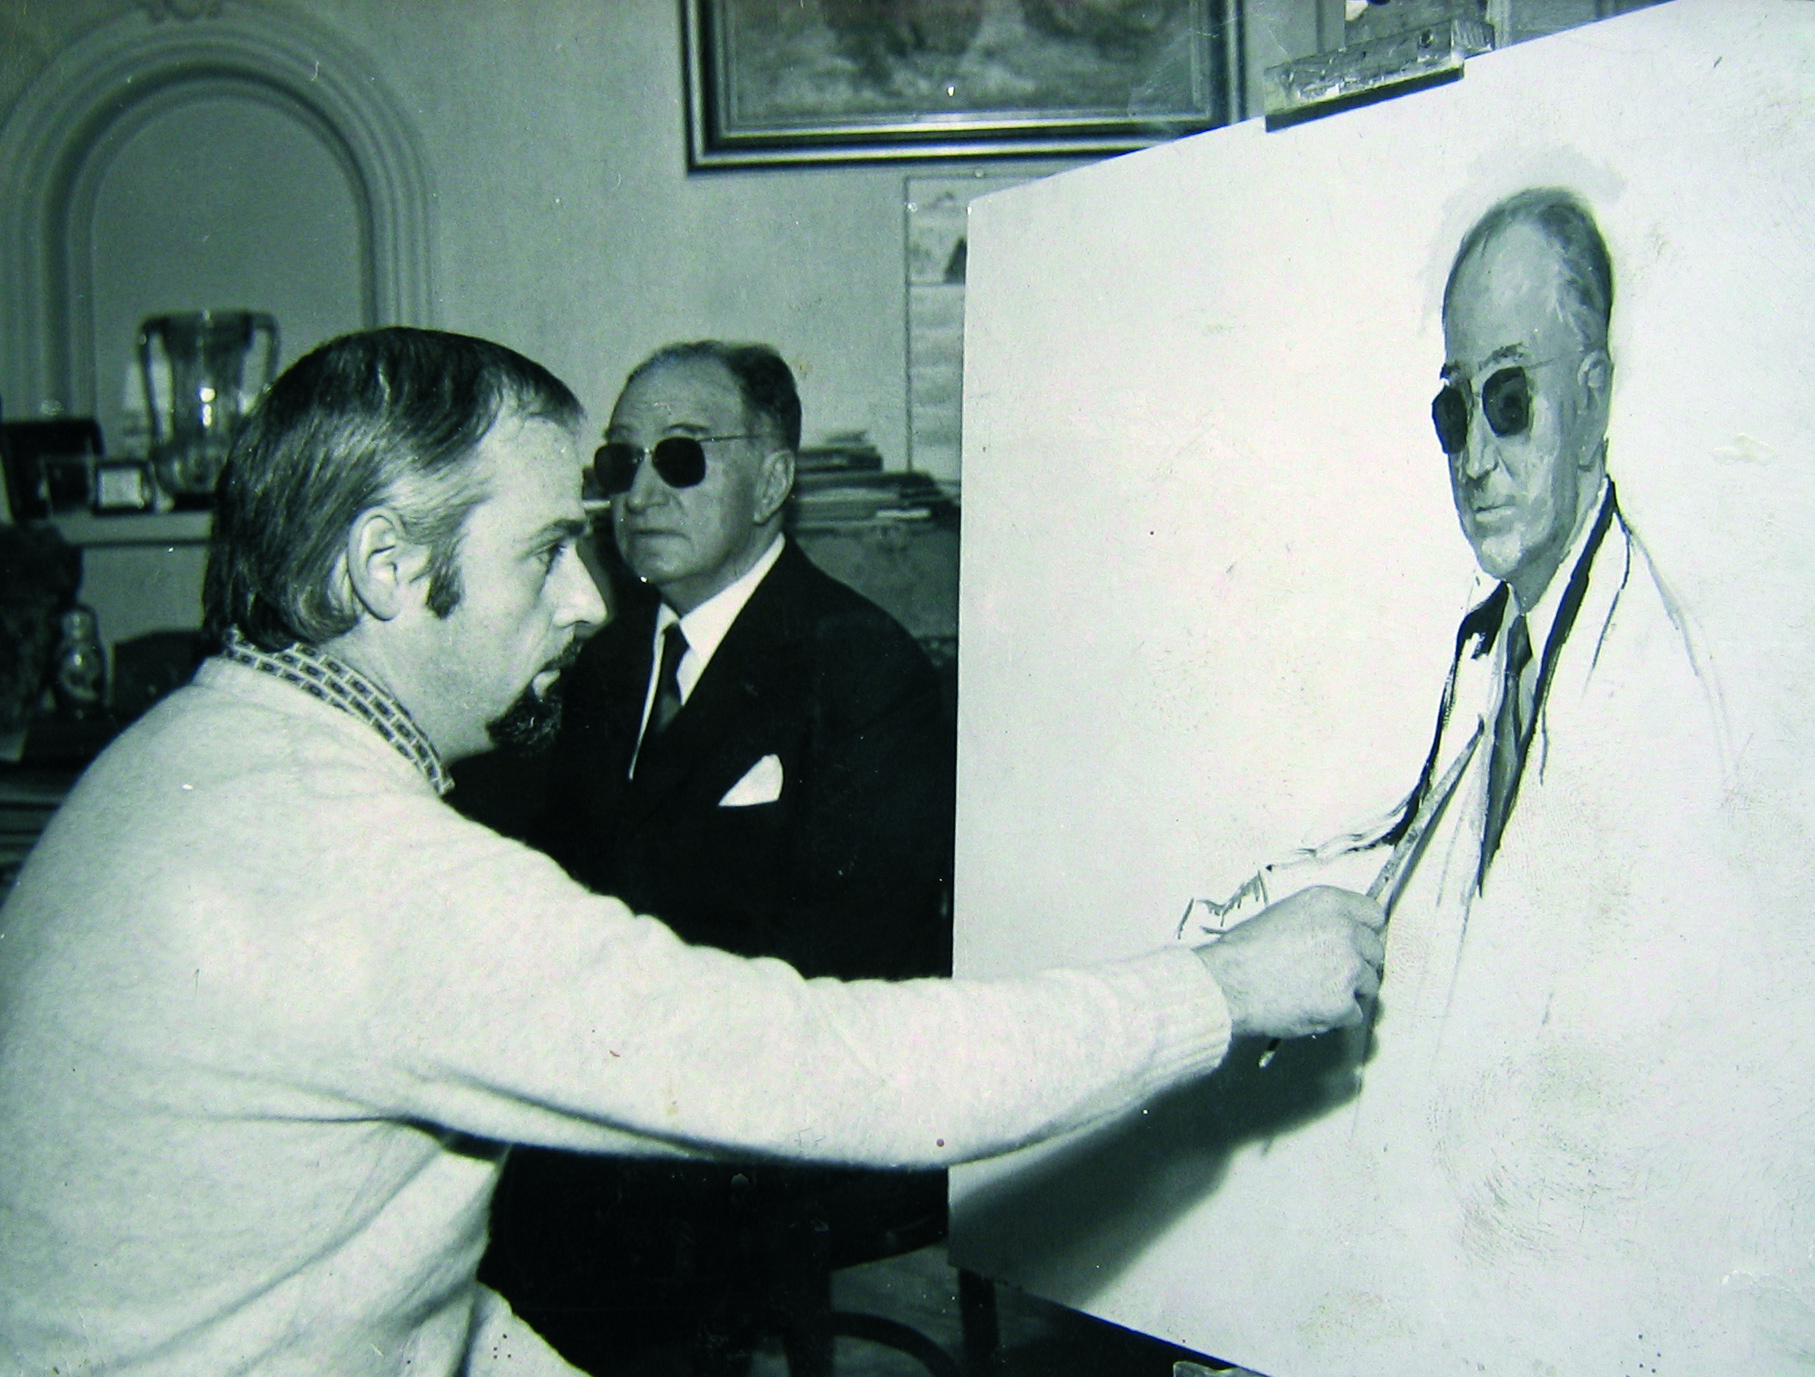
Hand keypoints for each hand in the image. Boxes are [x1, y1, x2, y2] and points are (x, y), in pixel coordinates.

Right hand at [1193, 886, 1384, 1040]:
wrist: (1229, 984)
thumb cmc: (1244, 951)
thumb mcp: (1282, 914)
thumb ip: (1319, 920)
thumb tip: (1337, 934)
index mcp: (1328, 903)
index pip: (1373, 914)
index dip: (1364, 931)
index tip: (1358, 942)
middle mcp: (1345, 931)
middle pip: (1375, 950)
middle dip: (1358, 963)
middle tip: (1332, 972)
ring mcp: (1348, 968)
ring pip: (1369, 983)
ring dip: (1349, 990)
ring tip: (1317, 992)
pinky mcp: (1343, 1003)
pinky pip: (1354, 1013)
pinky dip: (1338, 1016)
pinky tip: (1313, 1008)